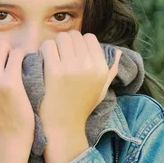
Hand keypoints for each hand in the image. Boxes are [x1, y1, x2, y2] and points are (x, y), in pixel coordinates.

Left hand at [38, 31, 120, 162]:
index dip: (78, 43)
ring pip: (60, 38)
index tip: (71, 54)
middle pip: (74, 35)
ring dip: (54, 45)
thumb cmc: (81, 107)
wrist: (63, 127)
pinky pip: (48, 46)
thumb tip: (120, 52)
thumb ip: (111, 71)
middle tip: (59, 56)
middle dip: (65, 43)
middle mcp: (89, 66)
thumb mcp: (101, 90)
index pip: (89, 37)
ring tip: (51, 58)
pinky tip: (43, 62)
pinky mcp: (54, 71)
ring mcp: (72, 68)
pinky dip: (43, 51)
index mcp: (101, 68)